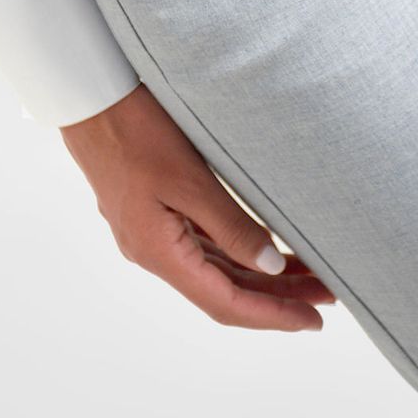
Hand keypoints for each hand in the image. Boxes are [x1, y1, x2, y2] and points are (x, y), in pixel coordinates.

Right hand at [60, 83, 335, 330]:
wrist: (90, 97)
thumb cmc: (137, 130)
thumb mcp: (191, 179)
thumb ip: (232, 226)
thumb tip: (272, 267)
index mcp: (158, 252)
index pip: (225, 302)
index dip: (272, 316)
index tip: (312, 320)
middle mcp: (153, 251)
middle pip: (224, 290)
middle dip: (277, 297)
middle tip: (328, 296)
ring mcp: (152, 233)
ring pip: (216, 269)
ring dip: (261, 276)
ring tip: (309, 273)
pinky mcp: (154, 211)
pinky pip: (203, 246)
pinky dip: (238, 252)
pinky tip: (266, 249)